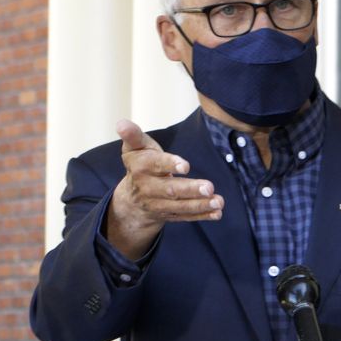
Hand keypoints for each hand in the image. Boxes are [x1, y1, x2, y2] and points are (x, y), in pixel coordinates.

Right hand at [106, 118, 222, 258]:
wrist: (131, 199)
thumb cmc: (140, 164)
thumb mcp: (135, 148)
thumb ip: (133, 136)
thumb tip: (122, 123)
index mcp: (140, 168)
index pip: (155, 165)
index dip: (170, 164)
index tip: (186, 166)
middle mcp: (148, 188)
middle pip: (170, 189)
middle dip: (190, 189)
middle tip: (209, 187)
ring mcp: (158, 205)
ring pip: (180, 206)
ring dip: (200, 204)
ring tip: (218, 200)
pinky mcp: (169, 215)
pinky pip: (186, 216)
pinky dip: (202, 215)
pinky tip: (217, 212)